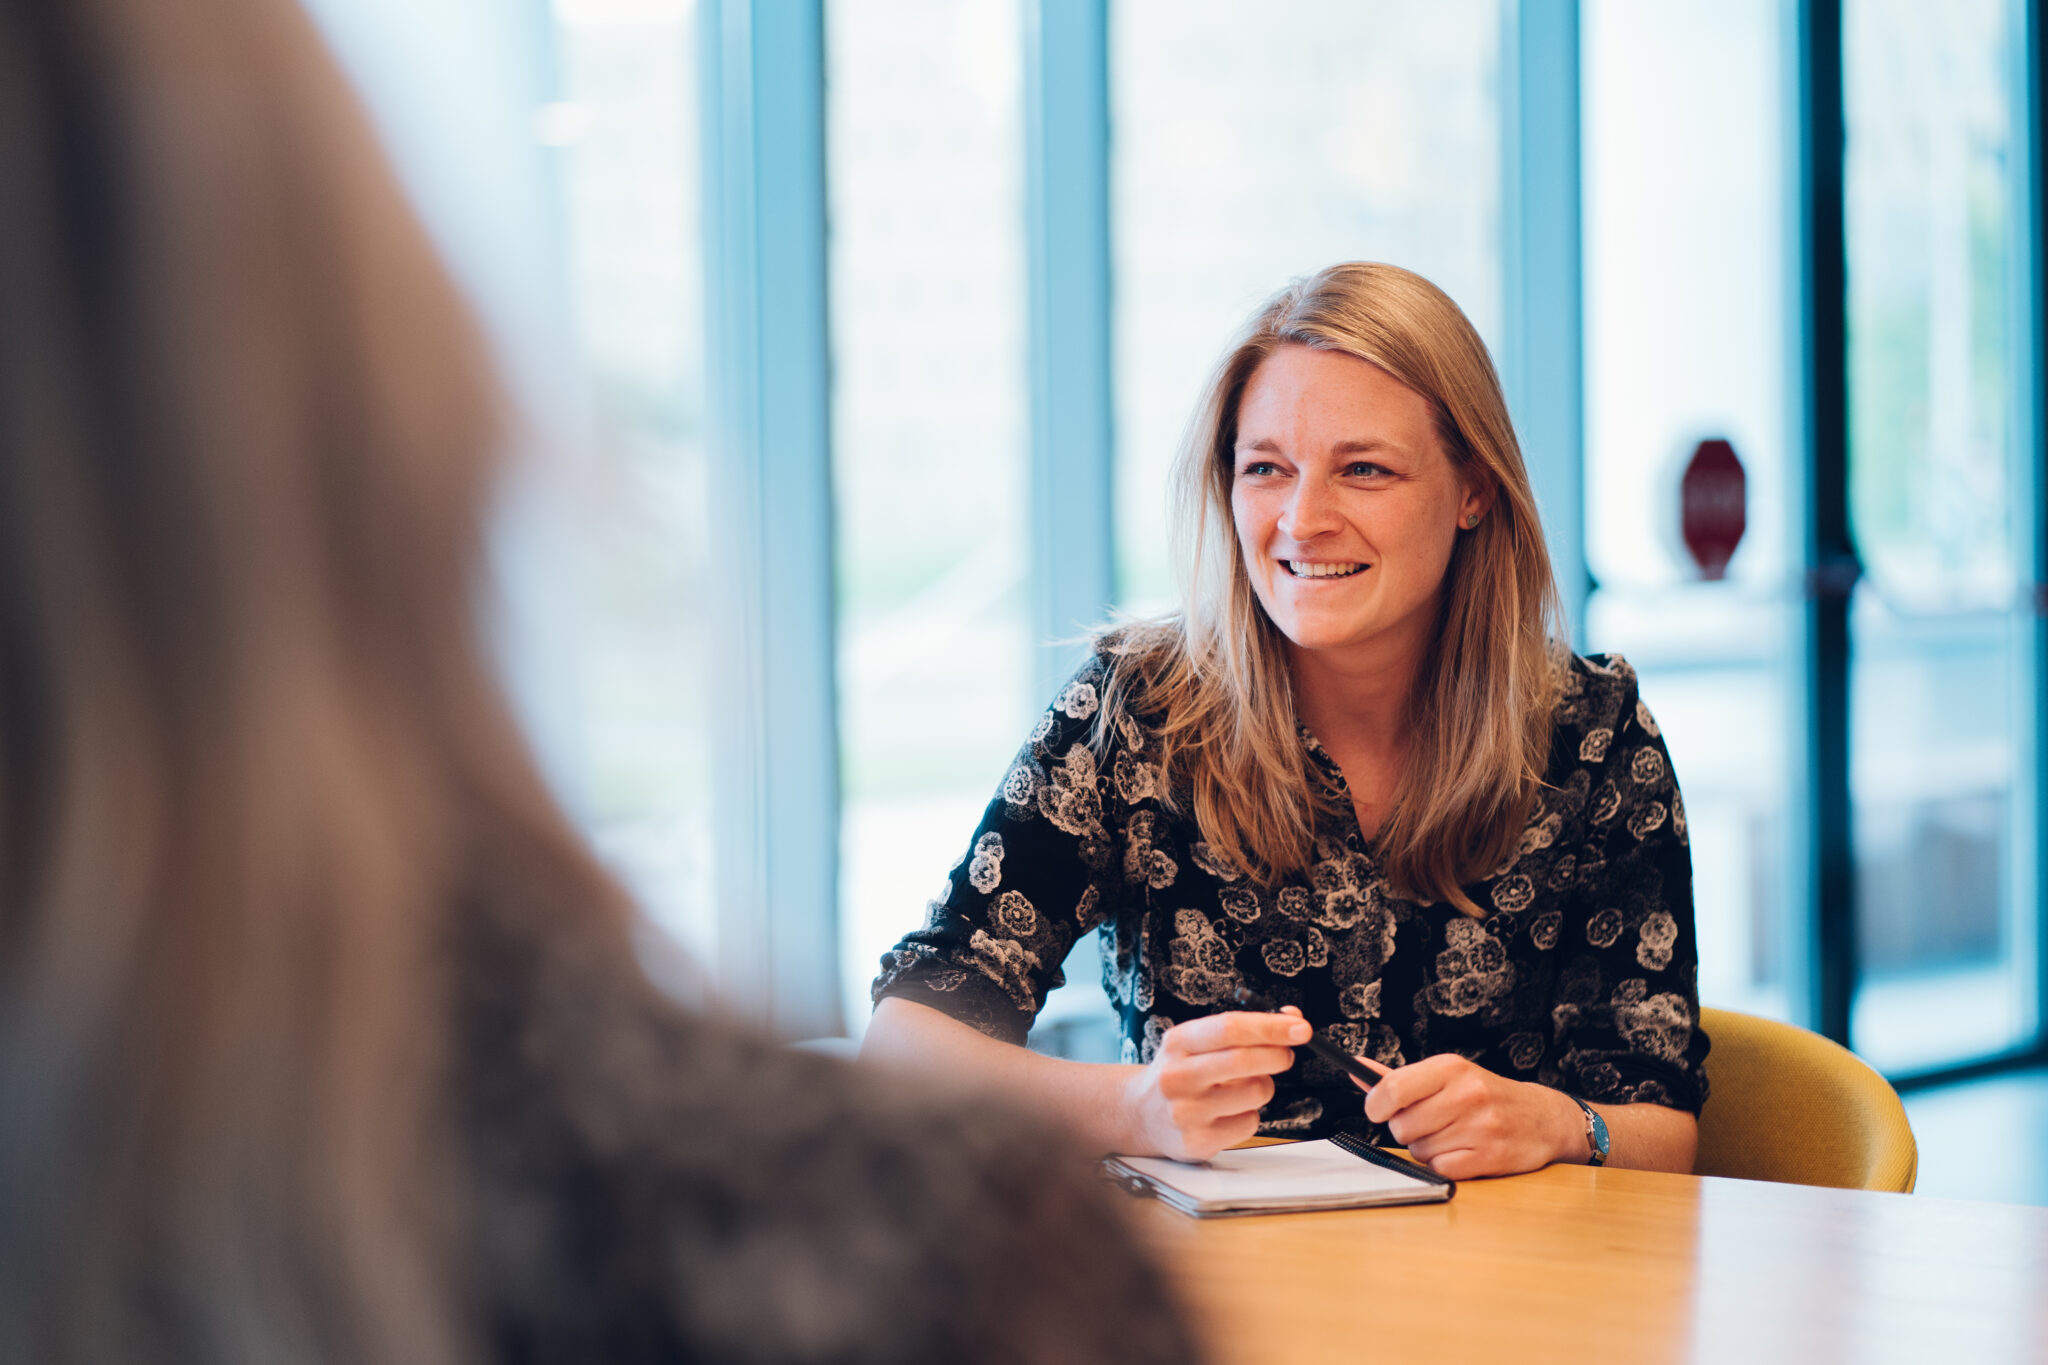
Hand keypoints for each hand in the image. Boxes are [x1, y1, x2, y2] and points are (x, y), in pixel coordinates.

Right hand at [1121, 1008, 1309, 1161]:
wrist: (1140, 1114)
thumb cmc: (1180, 1072)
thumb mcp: (1199, 1041)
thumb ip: (1244, 1029)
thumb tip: (1291, 1018)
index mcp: (1178, 1042)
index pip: (1230, 1028)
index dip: (1271, 1026)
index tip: (1300, 1027)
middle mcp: (1177, 1076)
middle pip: (1243, 1060)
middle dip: (1278, 1055)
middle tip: (1286, 1055)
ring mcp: (1185, 1111)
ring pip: (1255, 1093)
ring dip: (1264, 1086)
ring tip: (1246, 1087)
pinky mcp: (1197, 1141)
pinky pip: (1249, 1124)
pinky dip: (1250, 1115)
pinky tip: (1230, 1112)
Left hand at [1357, 1054, 1582, 1179]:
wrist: (1542, 1118)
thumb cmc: (1485, 1095)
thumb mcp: (1447, 1076)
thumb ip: (1399, 1078)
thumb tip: (1355, 1068)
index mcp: (1451, 1068)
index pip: (1393, 1089)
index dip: (1375, 1104)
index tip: (1376, 1110)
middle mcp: (1467, 1094)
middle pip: (1401, 1125)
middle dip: (1407, 1128)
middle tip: (1429, 1122)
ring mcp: (1480, 1126)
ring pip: (1419, 1150)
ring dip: (1426, 1148)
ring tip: (1451, 1135)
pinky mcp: (1490, 1157)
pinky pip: (1440, 1169)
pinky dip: (1443, 1165)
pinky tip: (1461, 1151)